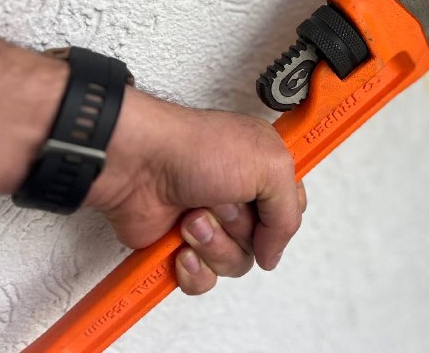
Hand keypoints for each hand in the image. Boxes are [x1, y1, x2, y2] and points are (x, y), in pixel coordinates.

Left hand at [86, 87, 304, 294]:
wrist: (137, 164)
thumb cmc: (195, 149)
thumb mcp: (271, 166)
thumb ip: (289, 214)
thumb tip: (273, 253)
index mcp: (263, 168)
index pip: (292, 207)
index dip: (282, 218)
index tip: (267, 210)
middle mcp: (238, 196)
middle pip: (264, 240)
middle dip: (242, 227)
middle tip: (221, 201)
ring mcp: (210, 222)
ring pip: (236, 262)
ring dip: (214, 244)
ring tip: (192, 218)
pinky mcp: (181, 246)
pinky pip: (205, 278)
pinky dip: (194, 267)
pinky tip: (179, 245)